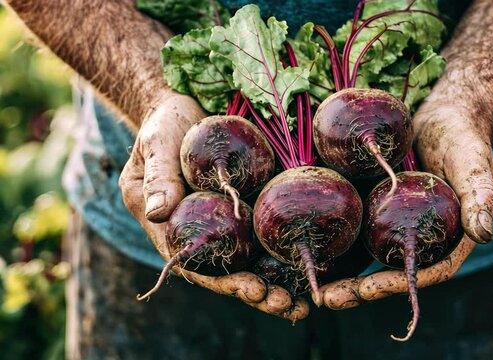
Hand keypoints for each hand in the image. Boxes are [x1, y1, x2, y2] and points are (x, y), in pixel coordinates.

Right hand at [119, 92, 307, 320]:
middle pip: (232, 271)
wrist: (187, 105)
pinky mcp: (252, 205)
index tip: (254, 291)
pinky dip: (290, 247)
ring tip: (308, 301)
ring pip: (255, 258)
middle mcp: (203, 233)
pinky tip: (318, 260)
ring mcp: (230, 221)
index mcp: (173, 229)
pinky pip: (271, 229)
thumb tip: (159, 213)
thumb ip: (159, 176)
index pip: (199, 266)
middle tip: (290, 306)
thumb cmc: (165, 124)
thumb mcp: (156, 144)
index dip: (226, 282)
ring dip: (280, 280)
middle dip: (261, 292)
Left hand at [320, 85, 492, 308]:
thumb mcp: (474, 164)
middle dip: (359, 290)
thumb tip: (484, 234)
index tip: (368, 289)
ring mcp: (397, 223)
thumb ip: (480, 196)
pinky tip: (307, 245)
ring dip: (342, 274)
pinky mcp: (378, 206)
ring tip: (313, 288)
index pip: (426, 270)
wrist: (443, 114)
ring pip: (368, 255)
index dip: (397, 283)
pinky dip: (335, 239)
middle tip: (326, 299)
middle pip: (390, 271)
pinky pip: (356, 226)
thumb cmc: (463, 138)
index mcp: (449, 238)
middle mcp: (421, 236)